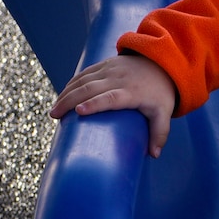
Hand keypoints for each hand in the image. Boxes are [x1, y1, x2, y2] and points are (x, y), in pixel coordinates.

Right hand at [49, 54, 177, 157]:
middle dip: (69, 101)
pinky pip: (84, 74)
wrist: (162, 63)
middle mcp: (119, 79)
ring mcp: (110, 70)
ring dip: (65, 94)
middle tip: (54, 116)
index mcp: (132, 92)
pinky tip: (61, 96)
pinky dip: (70, 85)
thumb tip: (154, 155)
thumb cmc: (161, 92)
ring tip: (54, 110)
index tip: (78, 111)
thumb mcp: (164, 112)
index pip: (111, 97)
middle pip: (90, 88)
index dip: (95, 104)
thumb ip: (160, 133)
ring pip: (83, 80)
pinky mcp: (104, 65)